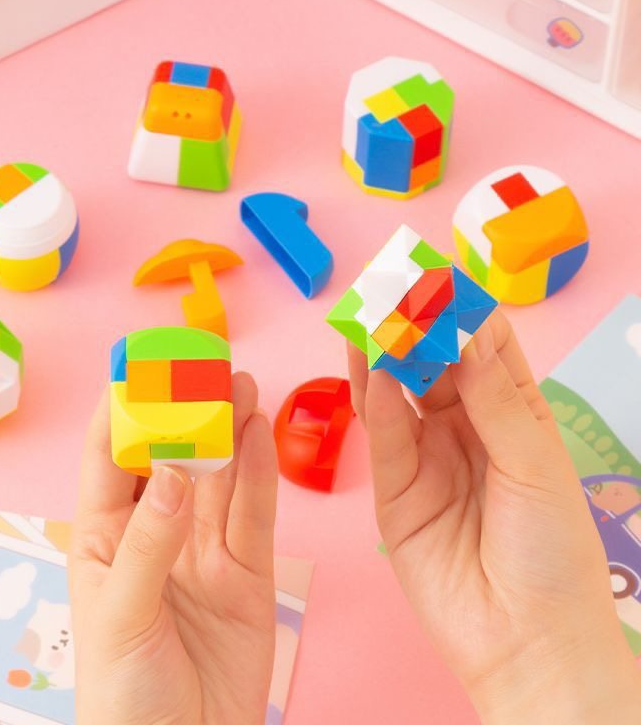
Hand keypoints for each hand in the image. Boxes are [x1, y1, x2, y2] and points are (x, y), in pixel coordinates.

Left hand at [69, 372, 277, 724]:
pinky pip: (253, 514)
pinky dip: (258, 472)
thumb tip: (171, 469)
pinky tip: (259, 432)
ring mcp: (203, 552)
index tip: (139, 367)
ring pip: (219, 477)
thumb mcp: (121, 615)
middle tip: (207, 365)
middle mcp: (155, 535)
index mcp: (103, 540)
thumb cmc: (125, 697)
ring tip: (242, 385)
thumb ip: (147, 541)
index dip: (122, 411)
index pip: (108, 460)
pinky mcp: (247, 573)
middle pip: (172, 458)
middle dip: (187, 412)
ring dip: (229, 430)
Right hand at [348, 310, 640, 723]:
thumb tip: (466, 334)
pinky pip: (381, 436)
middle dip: (414, 326)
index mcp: (513, 417)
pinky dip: (373, 401)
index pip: (485, 348)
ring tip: (367, 314)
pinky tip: (369, 367)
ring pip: (398, 393)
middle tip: (391, 286)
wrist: (524, 642)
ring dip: (383, 354)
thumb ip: (495, 401)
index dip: (463, 311)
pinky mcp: (394, 490)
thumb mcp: (536, 467)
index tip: (442, 277)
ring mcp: (426, 457)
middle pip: (435, 364)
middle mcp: (466, 429)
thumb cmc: (553, 554)